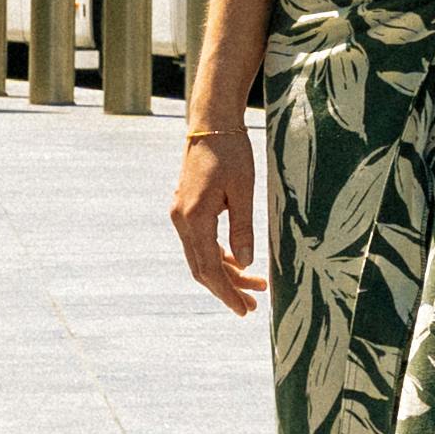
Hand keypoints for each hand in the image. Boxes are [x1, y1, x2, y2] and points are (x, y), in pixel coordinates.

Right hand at [173, 116, 262, 313]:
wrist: (211, 123)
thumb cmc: (231, 153)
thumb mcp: (244, 190)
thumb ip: (243, 228)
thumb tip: (245, 264)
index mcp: (195, 218)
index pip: (210, 268)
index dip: (226, 292)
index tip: (244, 310)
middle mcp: (182, 220)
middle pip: (202, 267)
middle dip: (227, 289)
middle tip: (252, 307)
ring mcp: (181, 214)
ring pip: (201, 256)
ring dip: (225, 273)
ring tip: (254, 287)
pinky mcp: (186, 208)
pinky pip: (201, 241)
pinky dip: (219, 256)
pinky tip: (238, 263)